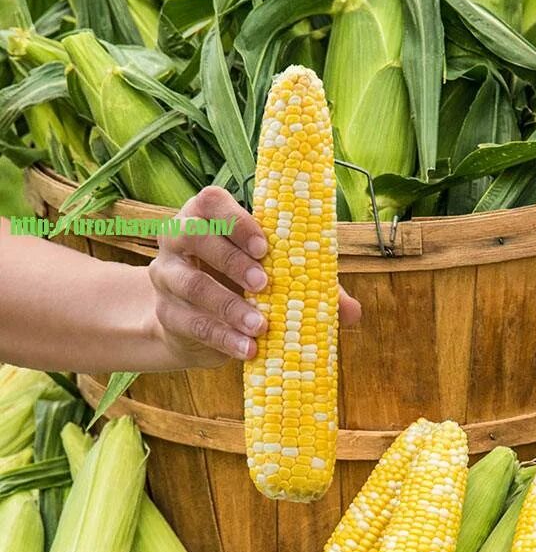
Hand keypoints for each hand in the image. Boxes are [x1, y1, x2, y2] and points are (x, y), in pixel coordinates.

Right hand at [148, 186, 360, 368]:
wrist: (196, 322)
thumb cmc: (244, 282)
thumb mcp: (278, 275)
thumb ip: (314, 286)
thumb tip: (353, 313)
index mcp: (207, 216)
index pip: (210, 202)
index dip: (235, 220)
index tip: (264, 245)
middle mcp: (178, 238)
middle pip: (193, 236)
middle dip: (231, 260)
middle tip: (264, 284)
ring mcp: (166, 275)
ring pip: (191, 284)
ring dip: (229, 306)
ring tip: (261, 326)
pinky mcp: (166, 314)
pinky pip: (190, 323)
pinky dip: (222, 337)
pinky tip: (247, 349)